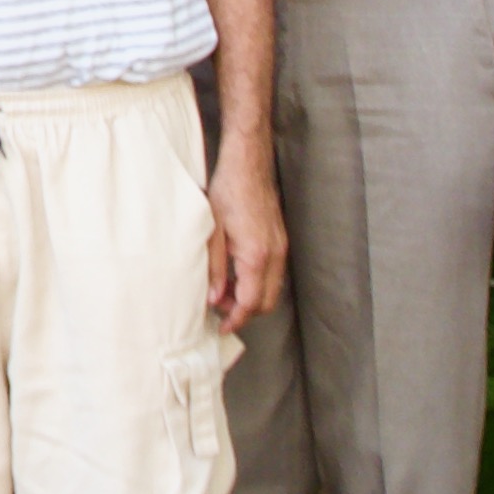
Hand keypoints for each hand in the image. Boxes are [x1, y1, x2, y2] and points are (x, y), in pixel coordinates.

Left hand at [205, 136, 289, 334]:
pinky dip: (258, 282)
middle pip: (267, 302)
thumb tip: (215, 298)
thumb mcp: (212, 232)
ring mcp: (280, 248)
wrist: (249, 165)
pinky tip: (237, 274)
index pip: (251, 303)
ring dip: (252, 297)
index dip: (236, 319)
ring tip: (225, 290)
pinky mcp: (280, 240)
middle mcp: (274, 255)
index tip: (222, 327)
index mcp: (256, 256)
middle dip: (245, 312)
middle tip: (220, 308)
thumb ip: (215, 269)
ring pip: (273, 289)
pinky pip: (274, 273)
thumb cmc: (228, 192)